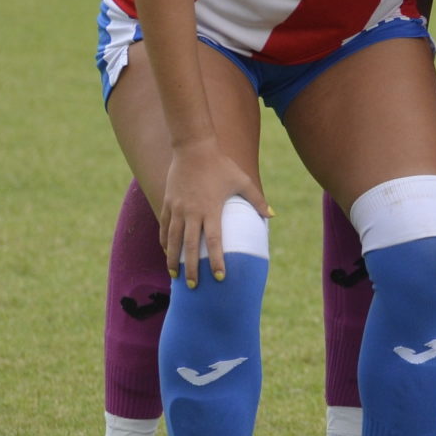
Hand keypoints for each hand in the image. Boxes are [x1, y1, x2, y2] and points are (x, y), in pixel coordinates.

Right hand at [160, 144, 266, 286]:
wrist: (193, 148)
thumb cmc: (221, 165)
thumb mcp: (242, 181)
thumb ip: (257, 200)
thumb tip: (272, 215)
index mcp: (211, 209)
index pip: (213, 241)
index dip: (216, 260)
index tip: (220, 277)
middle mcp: (191, 212)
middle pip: (189, 247)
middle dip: (191, 269)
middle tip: (193, 287)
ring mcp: (177, 208)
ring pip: (171, 240)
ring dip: (172, 259)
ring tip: (175, 276)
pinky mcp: (167, 203)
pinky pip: (164, 227)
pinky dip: (164, 241)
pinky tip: (166, 252)